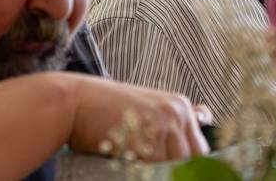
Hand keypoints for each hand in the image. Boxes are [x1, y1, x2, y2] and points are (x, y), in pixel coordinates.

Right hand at [68, 75, 208, 161]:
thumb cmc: (104, 109)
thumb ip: (167, 126)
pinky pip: (156, 169)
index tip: (181, 170)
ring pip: (176, 165)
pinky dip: (146, 173)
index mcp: (180, 106)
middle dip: (179, 168)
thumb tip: (192, 142)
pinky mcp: (148, 142)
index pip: (200, 146)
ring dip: (160, 171)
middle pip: (194, 157)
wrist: (75, 101)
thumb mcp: (145, 110)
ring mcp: (164, 127)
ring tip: (140, 165)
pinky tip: (130, 166)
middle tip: (153, 166)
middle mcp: (177, 114)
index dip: (190, 162)